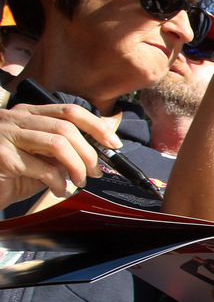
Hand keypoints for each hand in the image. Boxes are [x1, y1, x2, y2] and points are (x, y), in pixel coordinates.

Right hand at [0, 102, 118, 206]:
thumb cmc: (9, 173)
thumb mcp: (40, 158)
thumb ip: (62, 151)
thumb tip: (99, 153)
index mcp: (27, 113)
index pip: (69, 111)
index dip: (96, 126)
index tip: (113, 144)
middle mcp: (15, 118)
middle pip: (67, 128)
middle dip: (89, 152)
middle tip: (96, 172)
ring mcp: (6, 135)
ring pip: (58, 144)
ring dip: (77, 166)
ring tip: (78, 182)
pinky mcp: (2, 157)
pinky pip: (43, 168)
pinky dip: (58, 182)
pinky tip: (59, 190)